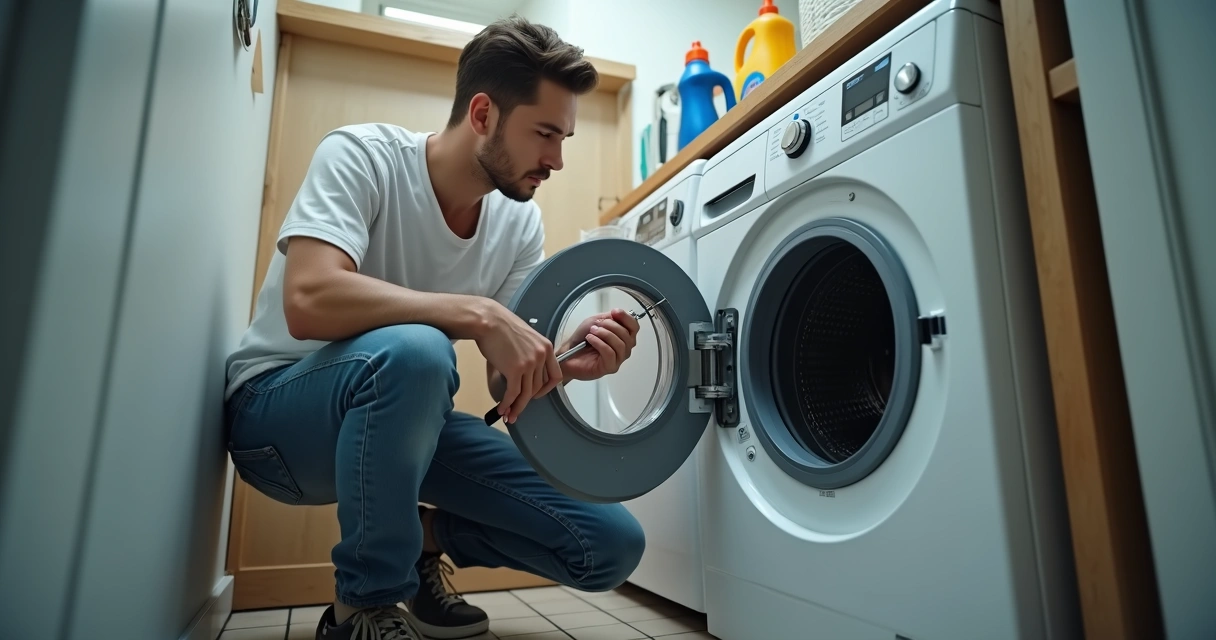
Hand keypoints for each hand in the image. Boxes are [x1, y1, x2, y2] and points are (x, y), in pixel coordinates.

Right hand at [476, 301, 562, 423]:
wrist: (488, 321)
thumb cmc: (501, 327)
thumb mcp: (525, 339)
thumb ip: (530, 354)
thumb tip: (523, 374)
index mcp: (546, 348)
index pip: (555, 375)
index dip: (547, 389)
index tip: (537, 394)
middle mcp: (541, 356)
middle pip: (538, 387)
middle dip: (527, 400)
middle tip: (517, 408)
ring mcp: (529, 363)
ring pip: (526, 393)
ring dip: (517, 407)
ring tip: (509, 414)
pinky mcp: (515, 370)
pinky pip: (513, 393)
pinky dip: (507, 403)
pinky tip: (502, 409)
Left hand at [559, 308, 640, 381]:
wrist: (568, 352)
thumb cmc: (582, 339)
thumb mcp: (596, 321)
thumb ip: (610, 318)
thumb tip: (618, 314)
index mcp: (622, 337)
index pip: (634, 327)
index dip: (626, 318)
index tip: (615, 312)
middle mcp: (623, 349)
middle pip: (628, 336)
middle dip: (612, 326)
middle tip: (598, 324)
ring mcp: (617, 360)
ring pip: (620, 345)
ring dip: (605, 334)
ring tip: (592, 331)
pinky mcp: (610, 368)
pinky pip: (610, 353)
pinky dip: (599, 343)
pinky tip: (590, 339)